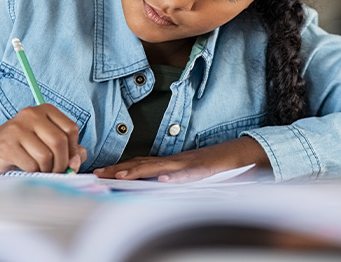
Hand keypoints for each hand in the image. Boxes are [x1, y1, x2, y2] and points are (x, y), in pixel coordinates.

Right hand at [0, 105, 86, 174]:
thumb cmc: (22, 148)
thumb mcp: (46, 144)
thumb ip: (68, 150)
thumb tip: (77, 161)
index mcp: (45, 110)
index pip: (71, 129)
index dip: (73, 149)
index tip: (67, 159)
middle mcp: (31, 114)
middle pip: (60, 142)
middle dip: (62, 163)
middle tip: (56, 171)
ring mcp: (17, 128)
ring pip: (46, 155)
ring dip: (47, 170)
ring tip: (40, 170)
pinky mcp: (7, 144)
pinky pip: (31, 164)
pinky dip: (33, 172)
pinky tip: (26, 168)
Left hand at [93, 136, 268, 182]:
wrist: (241, 153)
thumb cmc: (214, 165)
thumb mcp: (187, 174)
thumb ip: (170, 178)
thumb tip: (150, 186)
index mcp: (170, 163)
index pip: (140, 164)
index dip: (119, 168)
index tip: (100, 172)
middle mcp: (175, 161)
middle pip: (143, 164)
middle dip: (119, 170)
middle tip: (99, 174)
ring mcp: (189, 164)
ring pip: (160, 167)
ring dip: (139, 171)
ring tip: (121, 177)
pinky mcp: (204, 168)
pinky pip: (188, 174)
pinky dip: (175, 177)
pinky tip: (163, 180)